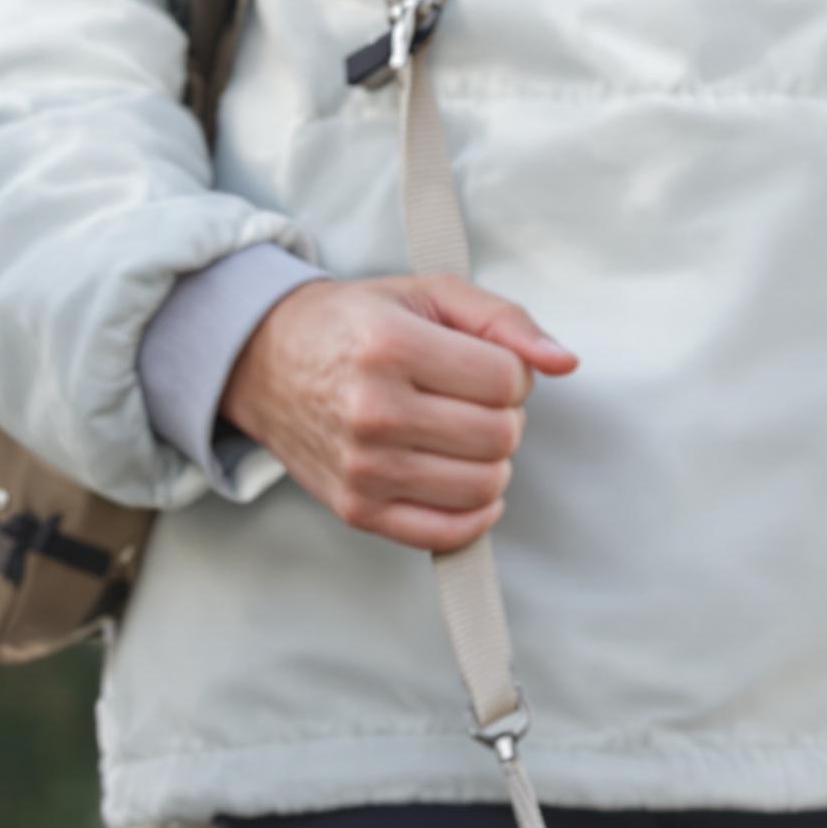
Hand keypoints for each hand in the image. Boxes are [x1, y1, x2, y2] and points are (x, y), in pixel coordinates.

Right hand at [219, 274, 577, 550]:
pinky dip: (474, 512)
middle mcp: (373, 410)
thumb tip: (564, 361)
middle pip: (501, 436)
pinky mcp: (358, 509)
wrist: (263, 361)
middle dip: (502, 417)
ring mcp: (363, 467)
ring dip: (490, 462)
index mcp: (390, 345)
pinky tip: (461, 480)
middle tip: (469, 402)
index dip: (511, 373)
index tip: (482, 367)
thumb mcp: (427, 294)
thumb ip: (504, 319)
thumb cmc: (354, 326)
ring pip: (486, 486)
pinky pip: (450, 533)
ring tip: (458, 436)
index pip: (507, 380)